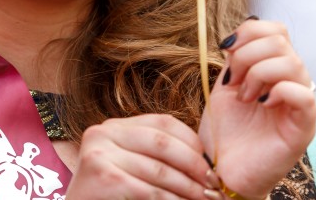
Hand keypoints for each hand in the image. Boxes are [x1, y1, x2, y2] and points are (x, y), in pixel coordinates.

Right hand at [66, 113, 222, 198]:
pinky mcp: (103, 176)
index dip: (193, 142)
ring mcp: (100, 153)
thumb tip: (205, 164)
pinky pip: (150, 191)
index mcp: (114, 126)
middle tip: (215, 186)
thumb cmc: (110, 196)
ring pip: (160, 171)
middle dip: (195, 167)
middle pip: (164, 144)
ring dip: (189, 190)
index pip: (164, 122)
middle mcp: (104, 132)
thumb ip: (155, 157)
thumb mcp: (130, 167)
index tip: (211, 164)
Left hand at [199, 17, 315, 199]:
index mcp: (274, 68)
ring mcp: (301, 103)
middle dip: (248, 55)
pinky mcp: (304, 126)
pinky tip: (262, 104)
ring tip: (245, 97)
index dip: (249, 32)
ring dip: (258, 74)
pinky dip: (279, 91)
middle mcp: (292, 81)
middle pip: (281, 41)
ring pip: (292, 63)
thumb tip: (241, 33)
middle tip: (234, 81)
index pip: (276, 30)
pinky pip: (304, 95)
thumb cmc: (226, 131)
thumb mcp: (225, 85)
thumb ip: (236, 58)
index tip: (226, 49)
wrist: (223, 169)